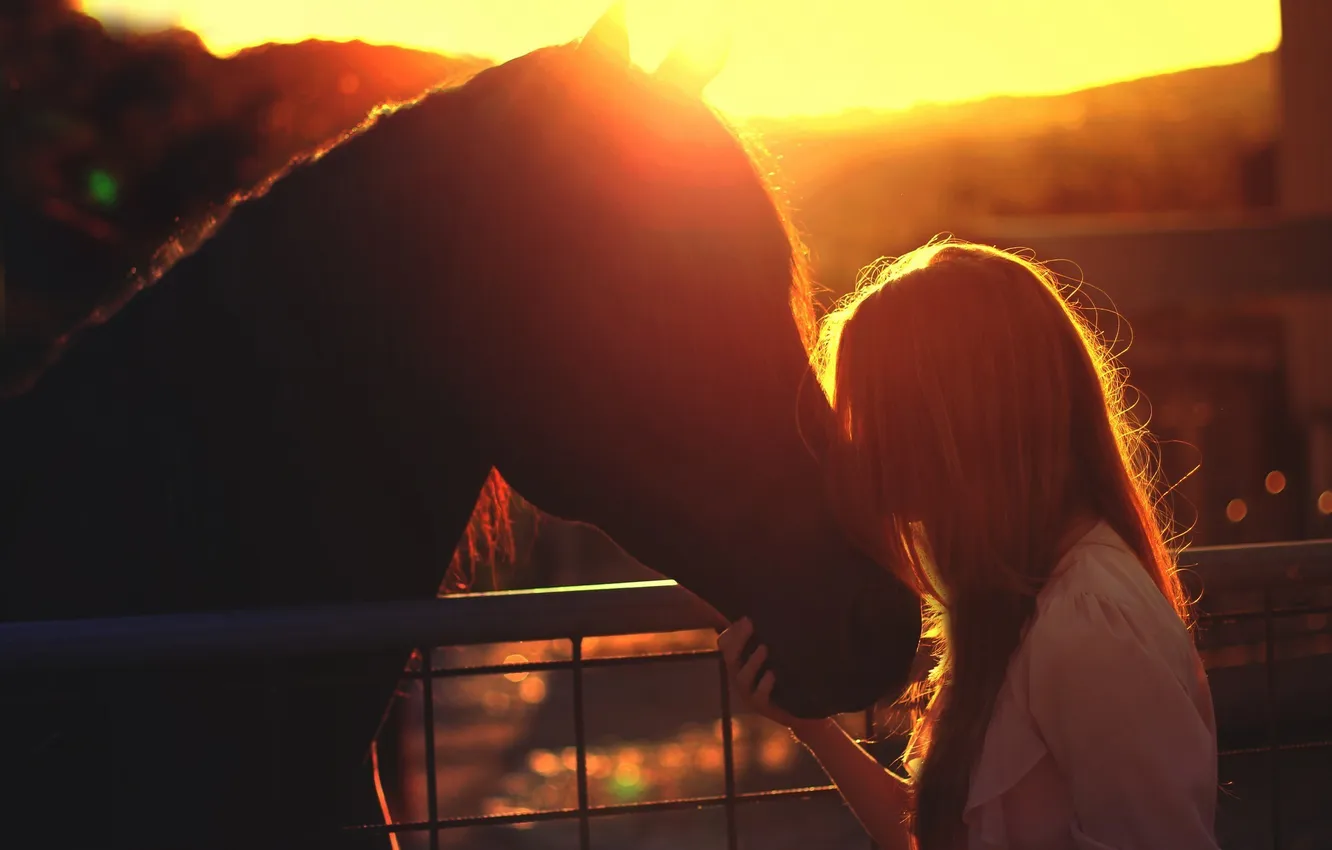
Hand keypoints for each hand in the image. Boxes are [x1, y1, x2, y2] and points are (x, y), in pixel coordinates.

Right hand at [718, 617, 825, 733]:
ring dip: (753, 661)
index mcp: (740, 661)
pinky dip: (765, 684)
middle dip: (739, 640)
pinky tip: (773, 674)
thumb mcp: (776, 653)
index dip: (732, 630)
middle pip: (730, 657)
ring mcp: (749, 694)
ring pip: (742, 677)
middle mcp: (740, 676)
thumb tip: (764, 611)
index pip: (725, 643)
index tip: (747, 617)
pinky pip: (760, 696)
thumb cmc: (787, 677)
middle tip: (750, 624)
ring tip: (765, 648)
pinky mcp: (762, 707)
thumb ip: (768, 636)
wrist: (802, 710)